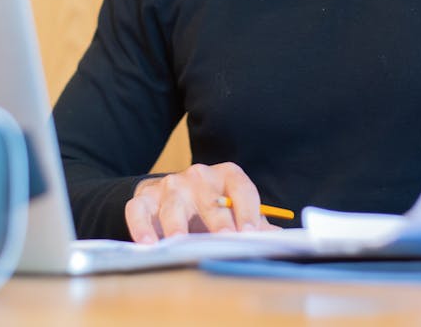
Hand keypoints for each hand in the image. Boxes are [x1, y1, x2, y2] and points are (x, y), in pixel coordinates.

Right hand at [125, 161, 276, 243]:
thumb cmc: (211, 209)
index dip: (248, 210)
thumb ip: (256, 224)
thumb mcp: (235, 212)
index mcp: (227, 176)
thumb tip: (281, 241)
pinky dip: (141, 226)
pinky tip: (148, 244)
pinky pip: (139, 209)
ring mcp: (170, 186)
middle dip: (218, 219)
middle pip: (209, 196)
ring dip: (176, 223)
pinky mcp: (145, 198)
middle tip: (224, 238)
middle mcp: (199, 177)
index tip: (252, 233)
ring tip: (180, 242)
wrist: (171, 196)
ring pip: (173, 202)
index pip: (241, 188)